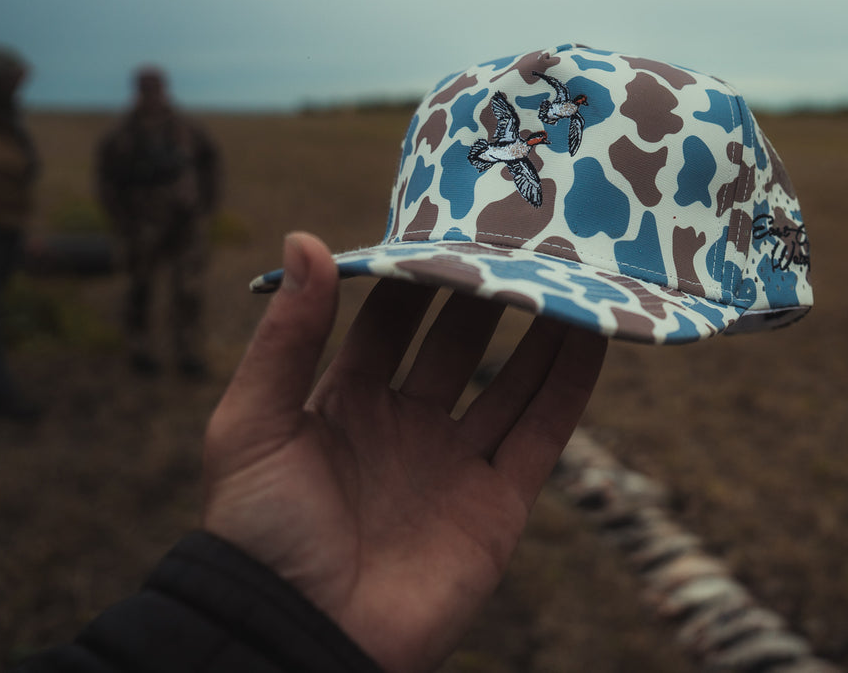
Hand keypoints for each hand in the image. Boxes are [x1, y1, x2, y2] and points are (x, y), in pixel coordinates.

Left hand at [202, 232, 606, 672]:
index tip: (449, 217)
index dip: (418, 274)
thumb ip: (286, 335)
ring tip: (571, 274)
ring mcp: (454, 465)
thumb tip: (305, 236)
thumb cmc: (258, 532)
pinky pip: (541, 434)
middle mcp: (406, 426)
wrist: (295, 636)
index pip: (390, 322)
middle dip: (486, 292)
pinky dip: (570, 387)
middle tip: (520, 234)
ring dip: (541, 331)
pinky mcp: (496, 505)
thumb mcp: (252, 423)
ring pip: (510, 382)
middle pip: (458, 344)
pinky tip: (594, 337)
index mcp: (344, 403)